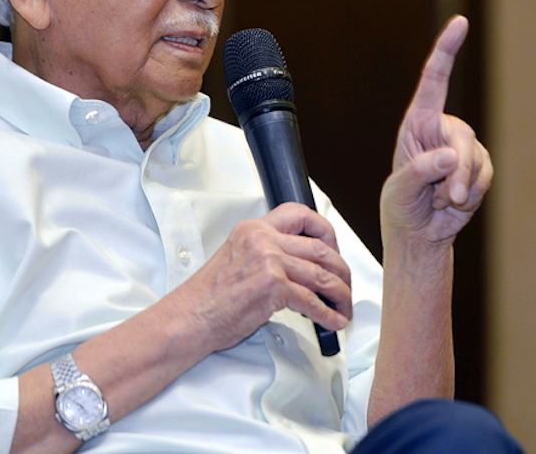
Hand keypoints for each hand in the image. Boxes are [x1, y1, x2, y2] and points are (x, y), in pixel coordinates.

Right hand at [180, 204, 352, 351]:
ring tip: (343, 307)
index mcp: (254, 229)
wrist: (190, 317)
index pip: (299, 213)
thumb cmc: (210, 296)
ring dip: (340, 294)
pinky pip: (313, 301)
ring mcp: (269, 261)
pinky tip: (332, 322)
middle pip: (320, 248)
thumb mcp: (237, 258)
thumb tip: (299, 266)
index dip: (325, 230)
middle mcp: (263, 240)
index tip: (333, 248)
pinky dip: (328, 315)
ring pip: (322, 275)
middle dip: (340, 270)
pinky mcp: (274, 286)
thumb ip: (266, 253)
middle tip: (344, 284)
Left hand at [380, 15, 492, 243]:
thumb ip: (420, 172)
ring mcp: (463, 148)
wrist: (419, 232)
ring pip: (476, 160)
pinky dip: (472, 194)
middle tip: (448, 197)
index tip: (460, 22)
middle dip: (458, 169)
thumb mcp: (400, 191)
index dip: (447, 50)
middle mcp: (442, 129)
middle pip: (462, 136)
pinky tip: (454, 202)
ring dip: (462, 187)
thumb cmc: (401, 206)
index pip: (434, 80)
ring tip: (441, 200)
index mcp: (417, 123)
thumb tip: (449, 156)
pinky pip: (484, 176)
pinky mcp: (479, 167)